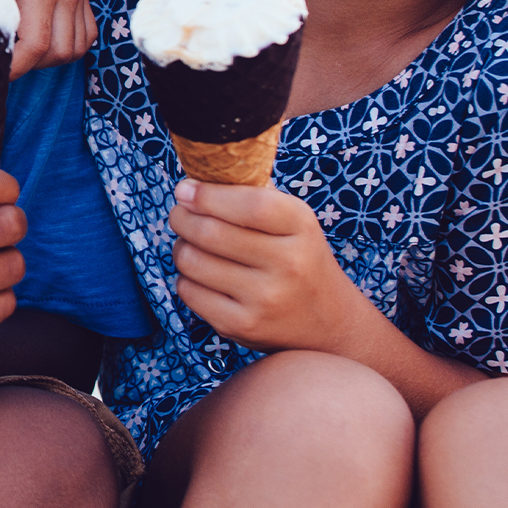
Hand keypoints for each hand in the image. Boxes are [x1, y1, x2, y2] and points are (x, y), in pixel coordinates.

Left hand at [0, 0, 94, 65]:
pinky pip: (87, 36)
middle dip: (31, 64)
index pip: (35, 45)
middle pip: (58, 53)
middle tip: (6, 56)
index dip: (15, 67)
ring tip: (23, 48)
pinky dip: (67, 47)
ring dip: (49, 59)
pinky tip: (43, 39)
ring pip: (75, 50)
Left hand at [165, 170, 378, 359]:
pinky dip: (186, 278)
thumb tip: (197, 181)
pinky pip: (189, 292)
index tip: (185, 190)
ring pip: (193, 261)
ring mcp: (265, 299)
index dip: (208, 195)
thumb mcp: (294, 221)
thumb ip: (256, 194)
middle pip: (210, 233)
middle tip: (180, 214)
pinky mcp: (242, 326)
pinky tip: (201, 275)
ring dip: (181, 247)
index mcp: (301, 227)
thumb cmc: (299, 259)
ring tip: (190, 244)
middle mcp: (288, 264)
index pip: (250, 204)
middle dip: (182, 218)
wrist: (327, 321)